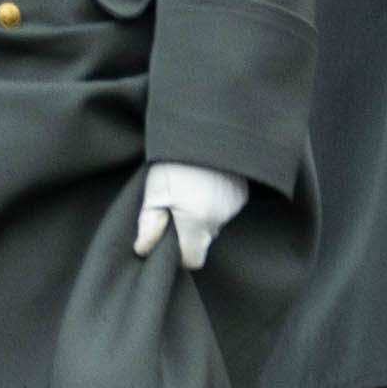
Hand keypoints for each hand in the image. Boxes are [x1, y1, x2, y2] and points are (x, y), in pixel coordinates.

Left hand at [134, 161, 250, 272]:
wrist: (203, 128)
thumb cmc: (173, 159)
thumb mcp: (154, 191)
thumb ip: (149, 225)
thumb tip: (143, 250)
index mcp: (196, 221)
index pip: (193, 259)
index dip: (180, 255)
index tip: (170, 241)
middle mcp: (219, 217)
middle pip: (204, 240)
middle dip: (190, 231)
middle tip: (175, 206)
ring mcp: (234, 205)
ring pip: (215, 223)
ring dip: (203, 214)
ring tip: (190, 190)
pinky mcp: (242, 192)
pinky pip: (226, 208)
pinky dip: (216, 201)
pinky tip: (205, 183)